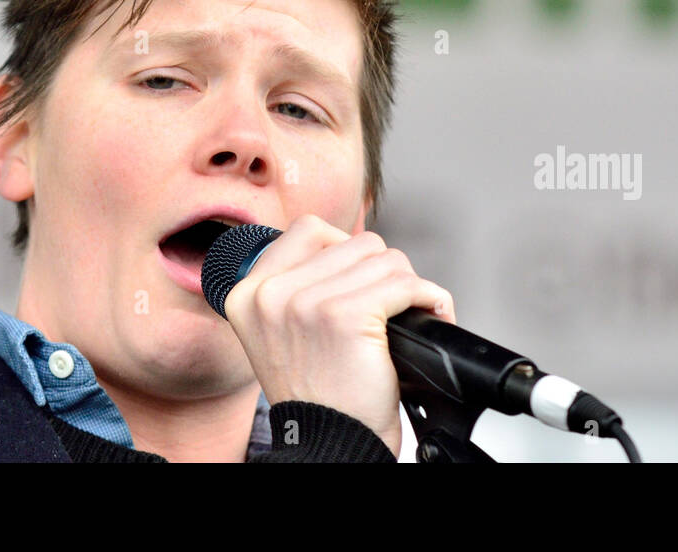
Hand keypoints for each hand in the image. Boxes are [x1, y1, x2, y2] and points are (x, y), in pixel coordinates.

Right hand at [220, 214, 456, 457]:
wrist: (329, 447)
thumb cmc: (316, 397)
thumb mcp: (279, 334)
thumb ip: (294, 286)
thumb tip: (343, 245)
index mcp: (247, 294)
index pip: (308, 229)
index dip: (344, 248)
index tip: (359, 279)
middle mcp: (270, 294)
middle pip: (354, 242)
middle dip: (381, 273)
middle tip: (388, 306)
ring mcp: (306, 303)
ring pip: (384, 259)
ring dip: (407, 286)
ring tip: (406, 314)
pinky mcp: (346, 316)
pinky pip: (405, 284)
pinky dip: (429, 298)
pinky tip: (430, 314)